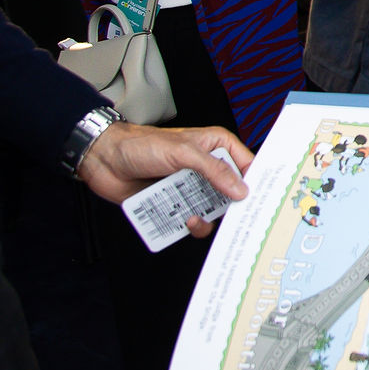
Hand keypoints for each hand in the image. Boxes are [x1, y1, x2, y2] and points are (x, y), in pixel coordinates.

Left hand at [79, 122, 251, 238]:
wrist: (105, 160)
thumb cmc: (140, 145)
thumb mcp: (183, 153)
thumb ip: (214, 171)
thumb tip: (241, 189)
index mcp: (215, 146)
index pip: (246, 164)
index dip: (256, 181)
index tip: (263, 200)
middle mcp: (207, 167)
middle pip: (232, 192)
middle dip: (232, 206)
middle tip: (235, 220)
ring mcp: (191, 187)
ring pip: (213, 210)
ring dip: (208, 217)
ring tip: (195, 217)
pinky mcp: (176, 203)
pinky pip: (192, 220)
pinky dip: (190, 225)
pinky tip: (183, 220)